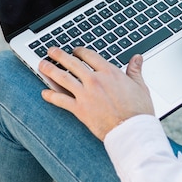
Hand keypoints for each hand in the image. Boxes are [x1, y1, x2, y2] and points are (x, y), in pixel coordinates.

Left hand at [39, 46, 154, 140]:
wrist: (132, 130)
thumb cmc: (138, 111)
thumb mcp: (140, 86)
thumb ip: (135, 70)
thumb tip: (137, 58)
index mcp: (109, 72)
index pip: (89, 56)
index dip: (79, 51)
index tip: (75, 51)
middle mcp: (95, 80)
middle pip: (72, 63)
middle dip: (59, 55)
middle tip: (51, 51)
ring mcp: (86, 94)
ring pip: (63, 78)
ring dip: (50, 70)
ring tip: (42, 65)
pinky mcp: (80, 109)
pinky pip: (61, 100)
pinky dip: (51, 96)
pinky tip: (44, 93)